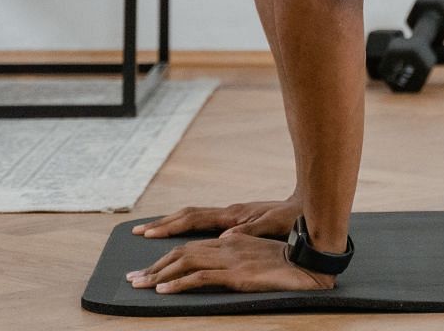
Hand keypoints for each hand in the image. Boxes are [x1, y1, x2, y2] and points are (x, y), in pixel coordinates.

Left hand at [126, 231, 334, 294]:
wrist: (307, 262)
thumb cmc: (286, 260)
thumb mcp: (257, 254)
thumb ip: (238, 250)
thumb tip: (221, 248)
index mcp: (231, 239)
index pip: (192, 244)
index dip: (167, 254)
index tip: (148, 267)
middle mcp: (227, 245)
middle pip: (182, 251)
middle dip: (154, 264)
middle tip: (133, 278)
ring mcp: (230, 259)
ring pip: (185, 262)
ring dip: (159, 274)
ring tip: (140, 285)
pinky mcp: (236, 274)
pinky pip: (200, 277)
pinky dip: (178, 283)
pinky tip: (164, 291)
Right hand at [131, 196, 301, 239]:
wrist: (306, 206)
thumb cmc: (292, 218)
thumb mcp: (273, 226)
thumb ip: (251, 232)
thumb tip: (226, 238)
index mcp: (233, 215)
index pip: (194, 219)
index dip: (170, 226)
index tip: (148, 233)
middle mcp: (228, 213)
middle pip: (188, 215)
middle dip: (162, 224)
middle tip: (137, 232)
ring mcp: (232, 214)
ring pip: (194, 216)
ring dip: (172, 222)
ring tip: (152, 230)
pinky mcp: (237, 218)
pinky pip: (204, 221)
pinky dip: (187, 225)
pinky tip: (183, 232)